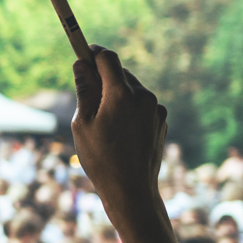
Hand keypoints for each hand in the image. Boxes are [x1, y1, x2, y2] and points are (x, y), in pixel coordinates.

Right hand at [70, 47, 167, 213]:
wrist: (132, 190)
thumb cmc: (101, 159)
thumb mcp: (82, 123)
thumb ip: (84, 90)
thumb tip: (81, 64)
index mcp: (121, 95)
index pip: (108, 58)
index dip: (93, 52)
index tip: (82, 53)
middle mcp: (143, 96)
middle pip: (120, 72)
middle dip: (103, 77)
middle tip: (87, 94)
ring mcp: (156, 108)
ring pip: (132, 88)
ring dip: (117, 93)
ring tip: (104, 121)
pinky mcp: (162, 120)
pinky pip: (142, 104)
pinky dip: (130, 108)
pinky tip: (120, 131)